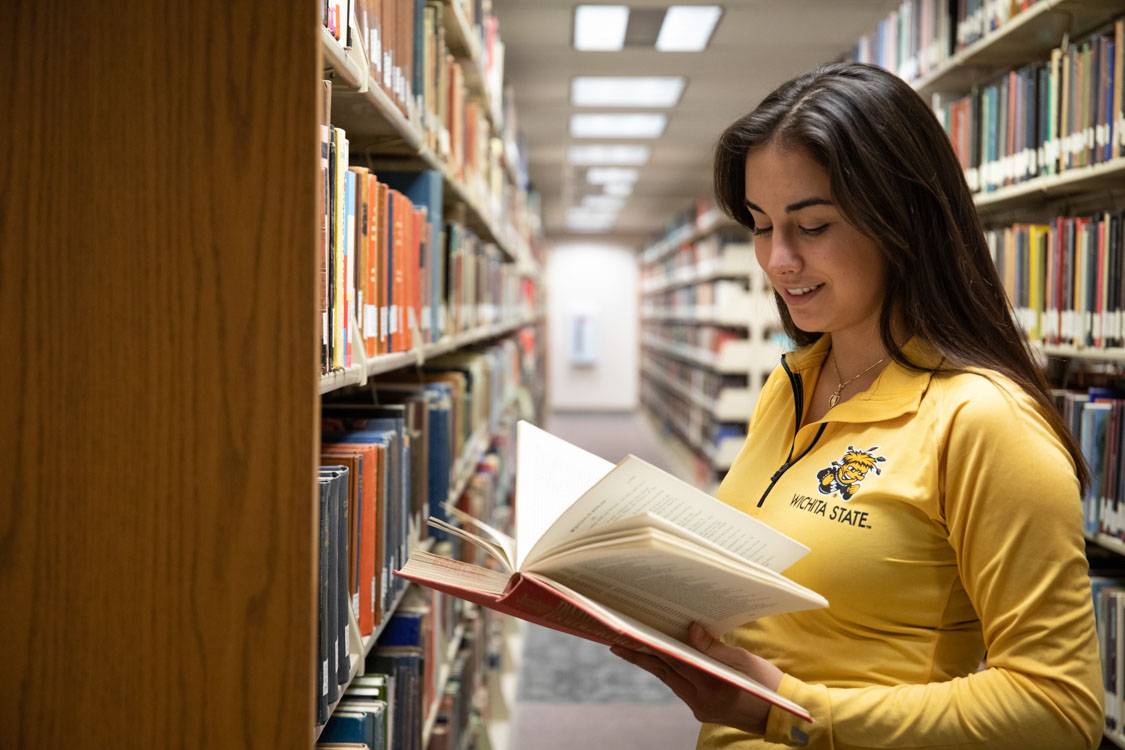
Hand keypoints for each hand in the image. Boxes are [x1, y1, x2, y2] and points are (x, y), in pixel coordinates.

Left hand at [609, 622, 784, 734]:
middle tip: (616, 643)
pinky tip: (662, 660)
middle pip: (665, 674)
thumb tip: (692, 629)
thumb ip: (715, 647)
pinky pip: (681, 688)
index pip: (674, 662)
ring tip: (632, 647)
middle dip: (641, 656)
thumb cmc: (767, 684)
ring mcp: (701, 709)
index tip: (630, 637)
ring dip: (654, 664)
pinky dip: (671, 673)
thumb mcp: (744, 660)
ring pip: (671, 681)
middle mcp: (703, 702)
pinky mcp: (703, 712)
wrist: (780, 716)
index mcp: (713, 686)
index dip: (651, 647)